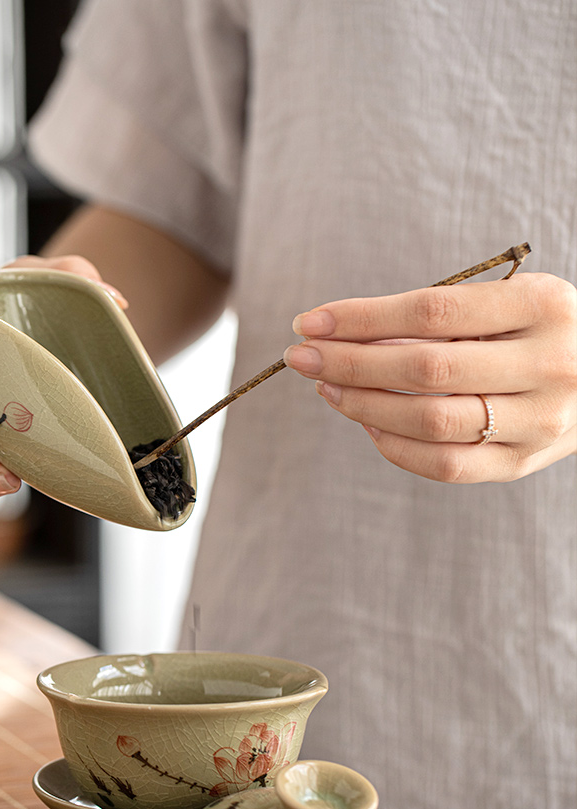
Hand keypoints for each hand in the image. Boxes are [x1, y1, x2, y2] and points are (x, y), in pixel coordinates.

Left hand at [283, 272, 576, 482]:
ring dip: (363, 405)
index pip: (433, 312)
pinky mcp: (523, 463)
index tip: (311, 321)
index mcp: (542, 307)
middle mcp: (548, 366)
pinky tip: (366, 422)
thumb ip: (440, 318)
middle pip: (425, 369)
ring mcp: (540, 422)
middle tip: (302, 357)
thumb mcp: (506, 302)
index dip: (362, 317)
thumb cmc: (537, 331)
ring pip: (431, 422)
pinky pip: (445, 465)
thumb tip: (346, 337)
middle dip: (349, 363)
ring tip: (327, 388)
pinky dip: (395, 446)